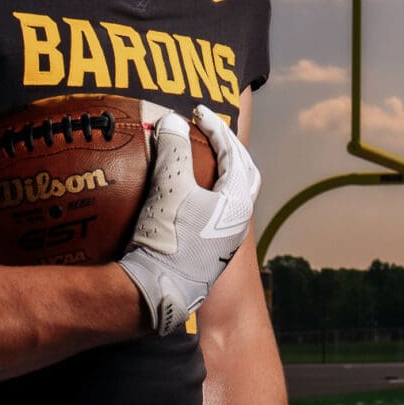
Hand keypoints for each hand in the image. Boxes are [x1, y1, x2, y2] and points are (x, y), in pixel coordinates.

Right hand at [118, 105, 260, 334]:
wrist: (158, 292)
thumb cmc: (169, 238)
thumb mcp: (169, 187)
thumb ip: (173, 149)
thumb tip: (173, 120)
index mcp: (238, 201)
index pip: (234, 152)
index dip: (216, 127)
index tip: (197, 112)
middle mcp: (240, 219)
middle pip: (244, 172)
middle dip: (229, 147)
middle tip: (208, 130)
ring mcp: (227, 238)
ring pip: (234, 193)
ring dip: (221, 169)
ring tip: (200, 156)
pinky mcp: (212, 251)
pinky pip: (219, 209)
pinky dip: (209, 190)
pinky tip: (188, 191)